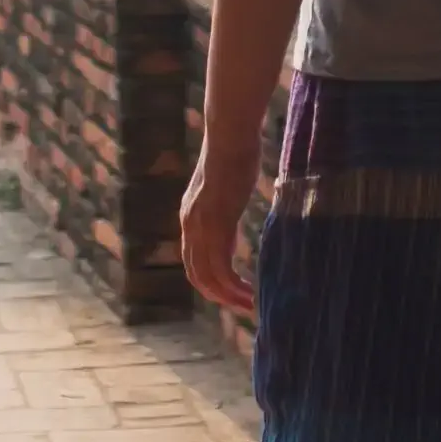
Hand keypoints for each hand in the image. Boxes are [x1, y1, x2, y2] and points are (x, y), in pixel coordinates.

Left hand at [180, 137, 260, 313]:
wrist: (231, 134)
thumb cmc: (235, 151)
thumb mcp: (225, 188)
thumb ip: (224, 210)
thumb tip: (231, 227)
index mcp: (191, 215)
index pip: (193, 259)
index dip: (210, 280)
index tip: (232, 291)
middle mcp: (190, 223)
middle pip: (197, 273)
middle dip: (218, 295)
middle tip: (242, 307)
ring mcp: (201, 225)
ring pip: (208, 276)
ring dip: (228, 296)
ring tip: (250, 305)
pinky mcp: (216, 224)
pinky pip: (221, 268)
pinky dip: (233, 286)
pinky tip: (250, 292)